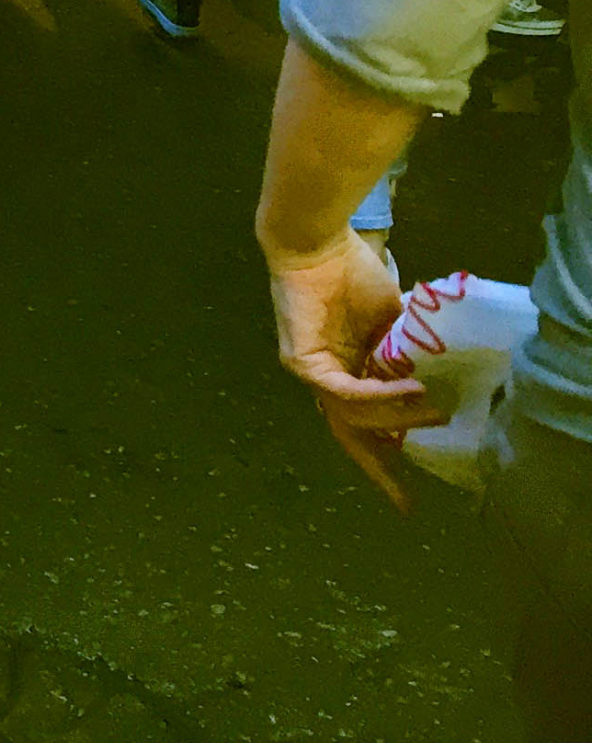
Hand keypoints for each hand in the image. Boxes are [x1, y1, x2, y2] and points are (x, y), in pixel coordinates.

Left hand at [267, 231, 444, 511]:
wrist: (318, 241)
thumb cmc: (352, 274)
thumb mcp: (392, 324)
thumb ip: (407, 357)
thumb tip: (440, 383)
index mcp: (347, 373)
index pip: (364, 426)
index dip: (386, 459)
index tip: (410, 496)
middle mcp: (325, 379)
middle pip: (351, 437)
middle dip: (379, 470)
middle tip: (408, 501)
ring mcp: (310, 372)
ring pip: (355, 415)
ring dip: (399, 416)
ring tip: (438, 408)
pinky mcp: (301, 361)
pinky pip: (344, 391)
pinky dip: (379, 396)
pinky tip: (412, 390)